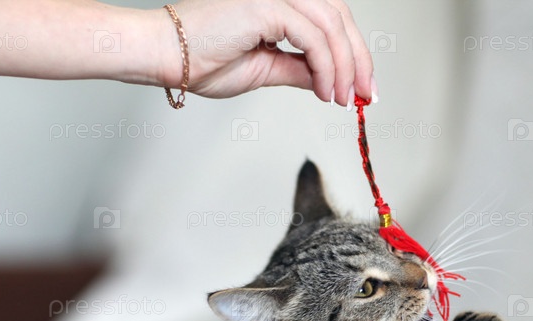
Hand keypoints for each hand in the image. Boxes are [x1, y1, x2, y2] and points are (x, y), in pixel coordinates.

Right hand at [163, 0, 375, 104]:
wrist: (167, 57)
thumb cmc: (202, 60)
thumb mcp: (267, 69)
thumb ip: (300, 69)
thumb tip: (331, 82)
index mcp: (281, 2)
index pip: (331, 19)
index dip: (354, 52)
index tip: (363, 86)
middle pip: (340, 17)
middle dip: (359, 59)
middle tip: (365, 94)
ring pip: (332, 25)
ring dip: (345, 67)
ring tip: (345, 98)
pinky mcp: (267, 4)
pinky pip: (313, 36)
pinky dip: (327, 66)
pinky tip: (328, 91)